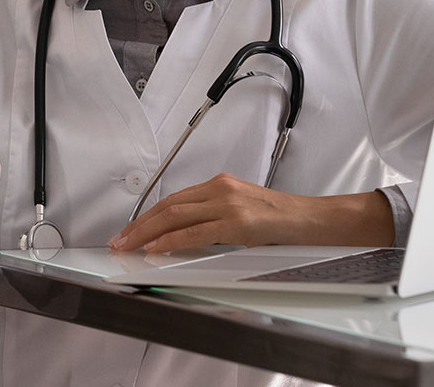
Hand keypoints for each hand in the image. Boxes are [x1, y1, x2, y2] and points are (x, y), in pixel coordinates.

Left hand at [108, 173, 393, 252]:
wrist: (314, 219)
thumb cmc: (282, 220)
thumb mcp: (243, 211)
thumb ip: (215, 218)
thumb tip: (184, 236)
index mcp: (219, 185)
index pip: (174, 200)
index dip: (148, 216)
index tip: (131, 229)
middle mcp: (220, 190)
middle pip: (168, 206)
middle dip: (139, 225)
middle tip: (119, 240)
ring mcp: (228, 205)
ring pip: (175, 216)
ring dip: (147, 233)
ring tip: (128, 245)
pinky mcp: (238, 223)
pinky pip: (196, 232)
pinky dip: (172, 240)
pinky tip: (156, 248)